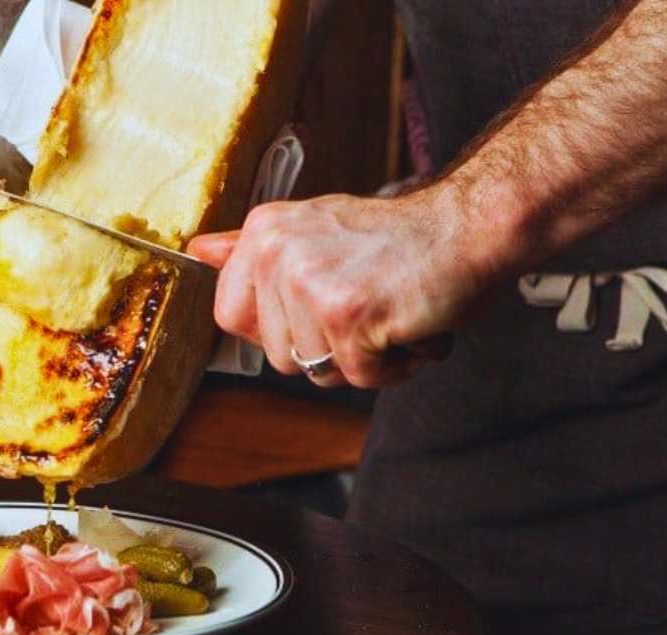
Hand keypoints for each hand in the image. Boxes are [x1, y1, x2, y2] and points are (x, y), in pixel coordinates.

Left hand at [187, 185, 504, 387]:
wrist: (470, 228)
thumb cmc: (398, 240)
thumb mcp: (314, 227)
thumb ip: (252, 247)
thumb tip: (196, 251)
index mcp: (264, 231)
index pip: (229, 315)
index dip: (274, 331)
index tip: (314, 310)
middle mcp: (279, 252)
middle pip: (275, 354)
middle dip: (325, 348)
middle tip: (365, 306)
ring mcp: (310, 283)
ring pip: (316, 370)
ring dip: (361, 358)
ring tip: (387, 312)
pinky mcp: (348, 315)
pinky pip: (358, 376)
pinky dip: (392, 365)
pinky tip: (406, 326)